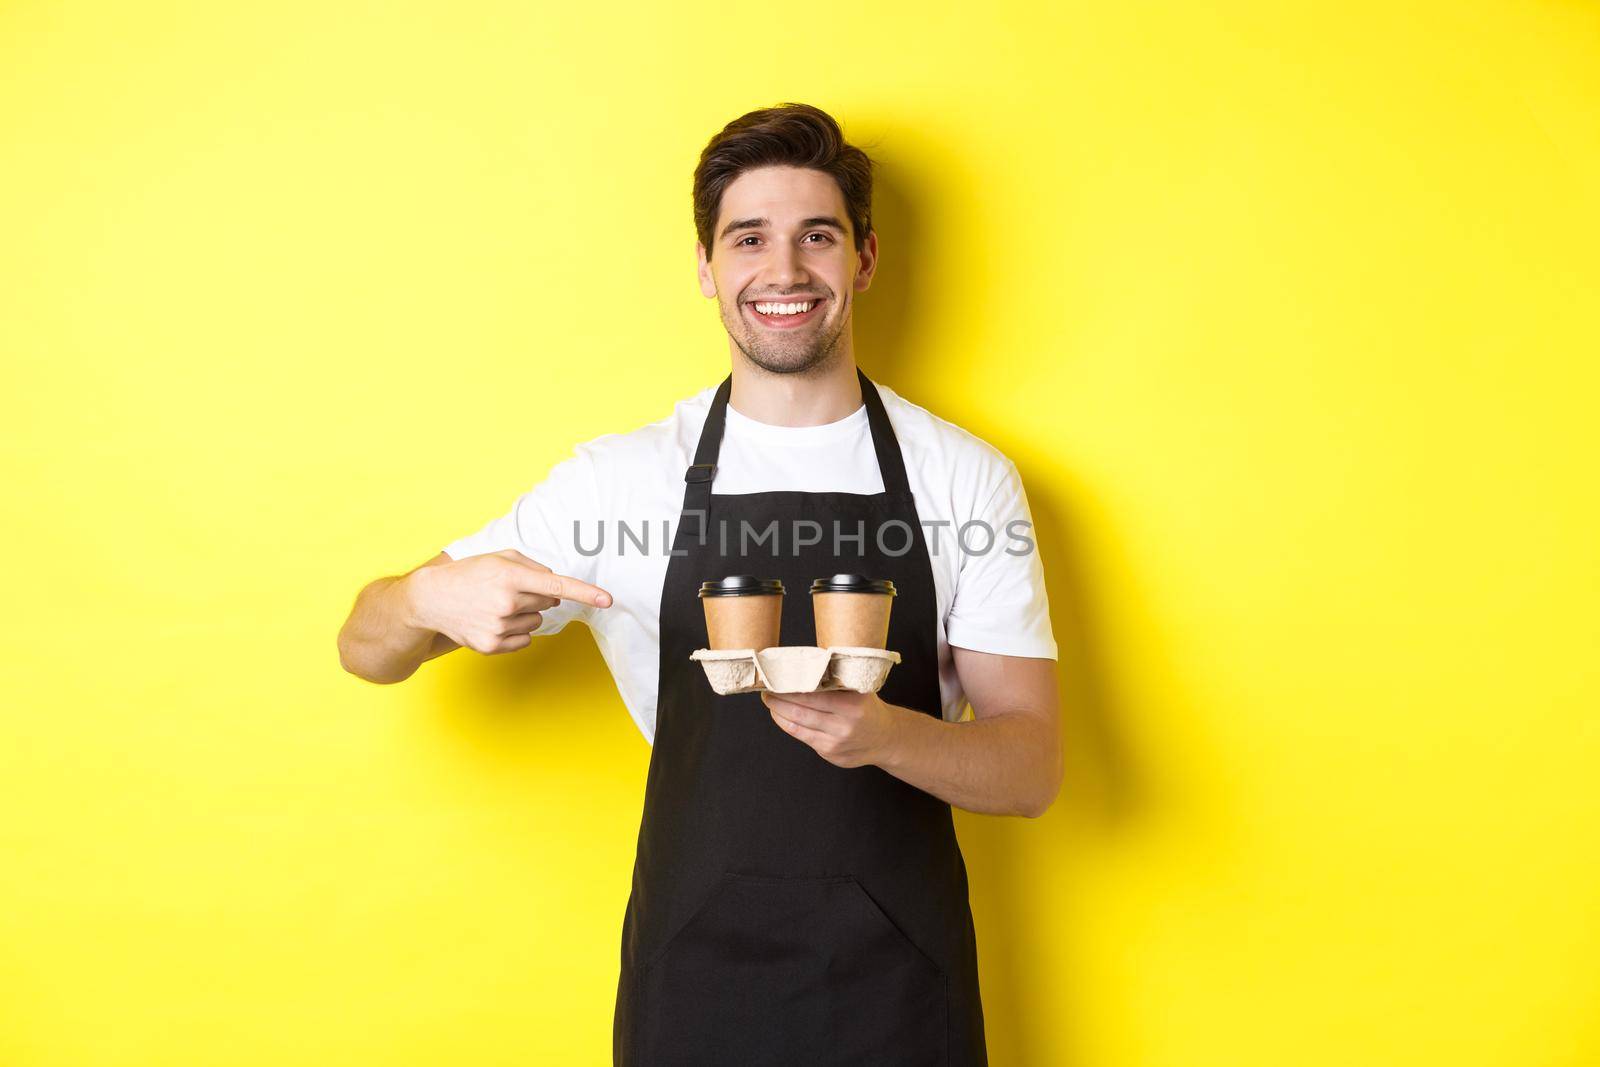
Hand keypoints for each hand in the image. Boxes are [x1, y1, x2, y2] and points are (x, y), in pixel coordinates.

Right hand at [407, 549, 611, 654]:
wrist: (432, 600)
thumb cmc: (470, 574)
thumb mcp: (499, 558)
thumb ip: (532, 567)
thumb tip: (555, 586)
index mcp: (510, 577)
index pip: (556, 585)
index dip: (585, 592)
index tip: (607, 599)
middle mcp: (506, 603)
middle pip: (547, 603)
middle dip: (535, 596)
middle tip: (506, 591)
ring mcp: (499, 627)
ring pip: (537, 622)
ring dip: (524, 614)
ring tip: (495, 606)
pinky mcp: (492, 646)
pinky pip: (525, 640)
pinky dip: (516, 632)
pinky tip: (493, 622)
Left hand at [760, 689, 900, 768]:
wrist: (885, 739)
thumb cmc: (867, 708)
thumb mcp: (860, 689)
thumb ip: (837, 681)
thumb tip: (803, 665)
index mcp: (854, 702)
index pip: (813, 693)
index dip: (791, 686)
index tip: (777, 678)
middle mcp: (846, 723)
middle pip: (801, 710)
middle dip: (779, 699)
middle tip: (766, 688)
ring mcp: (837, 740)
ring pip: (798, 725)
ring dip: (778, 712)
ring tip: (769, 700)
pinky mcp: (830, 753)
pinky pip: (802, 736)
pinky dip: (787, 724)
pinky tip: (780, 716)